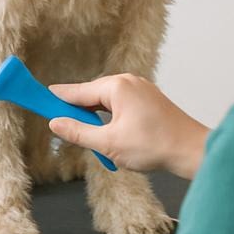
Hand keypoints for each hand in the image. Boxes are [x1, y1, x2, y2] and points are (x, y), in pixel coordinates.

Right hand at [48, 74, 208, 179]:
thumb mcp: (109, 143)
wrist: (193, 151)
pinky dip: (110, 117)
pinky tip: (109, 133)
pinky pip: (120, 104)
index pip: (78, 91)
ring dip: (96, 117)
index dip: (58, 98)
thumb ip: (79, 132)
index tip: (40, 97)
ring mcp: (141, 89)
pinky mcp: (149, 99)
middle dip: (78, 111)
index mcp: (117, 86)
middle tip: (62, 125)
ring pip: (107, 101)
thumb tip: (56, 124)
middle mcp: (128, 81)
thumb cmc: (155, 146)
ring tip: (89, 136)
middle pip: (92, 94)